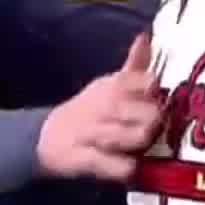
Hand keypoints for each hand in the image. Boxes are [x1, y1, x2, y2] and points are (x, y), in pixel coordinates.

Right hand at [36, 33, 160, 181]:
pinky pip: (114, 165)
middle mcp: (103, 106)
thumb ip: (133, 65)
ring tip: (143, 147)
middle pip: (145, 113)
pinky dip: (124, 168)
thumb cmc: (90, 110)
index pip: (144, 81)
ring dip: (141, 143)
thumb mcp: (108, 85)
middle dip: (154, 122)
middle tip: (156, 129)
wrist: (47, 137)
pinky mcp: (84, 159)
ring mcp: (93, 133)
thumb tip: (147, 36)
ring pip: (131, 137)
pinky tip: (129, 168)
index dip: (155, 91)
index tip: (157, 99)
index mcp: (113, 86)